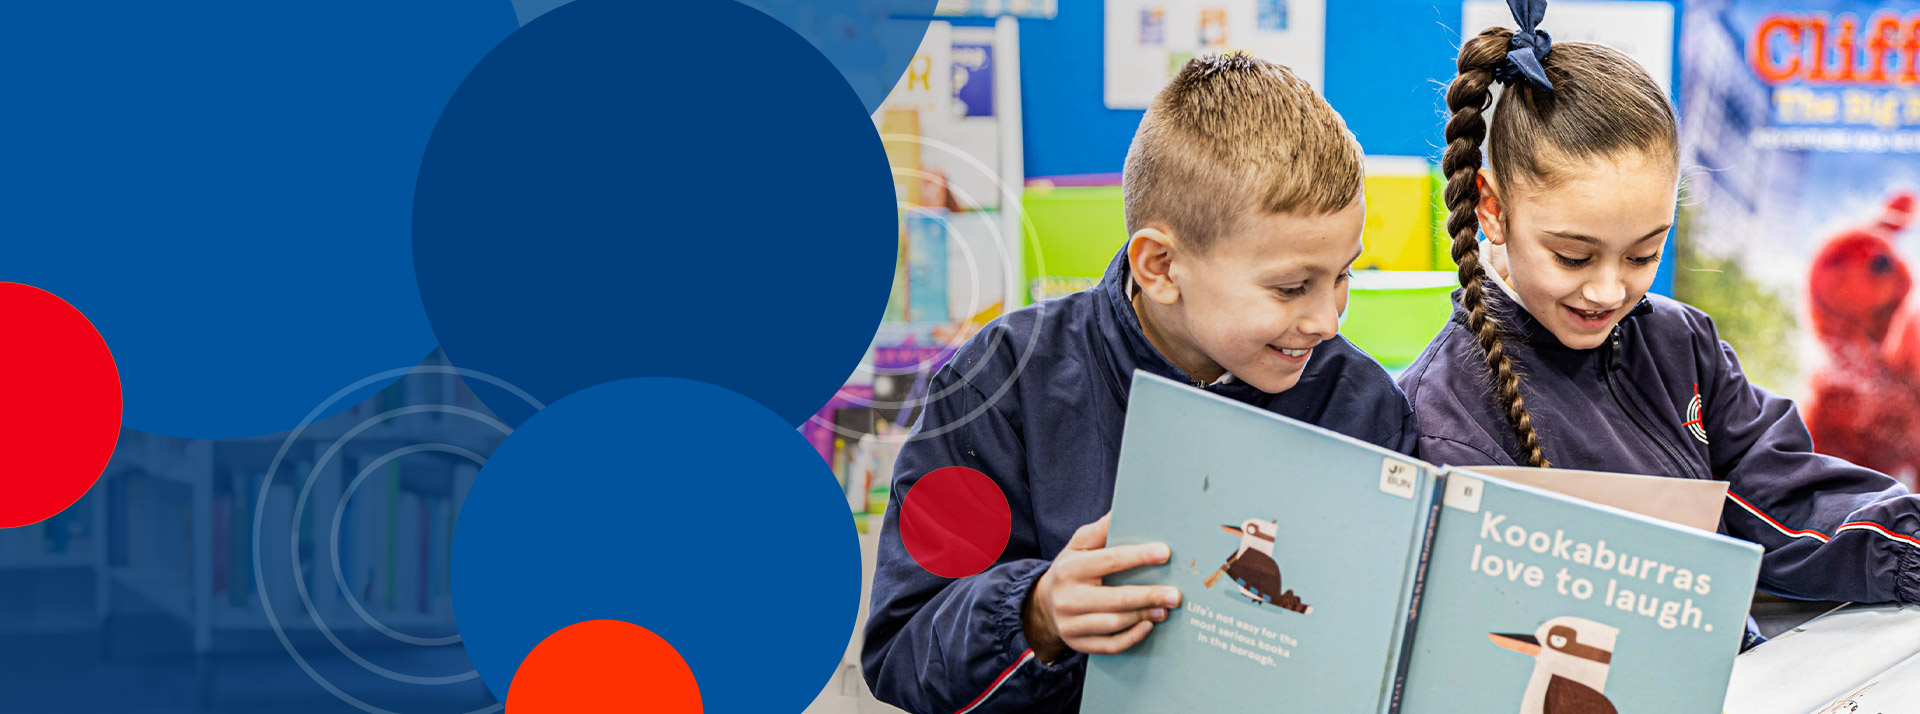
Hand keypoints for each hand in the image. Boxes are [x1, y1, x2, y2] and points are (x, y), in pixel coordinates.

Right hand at [1021, 513, 1180, 662]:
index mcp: (1070, 568)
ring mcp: (1071, 623)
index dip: (1138, 556)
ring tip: (1166, 610)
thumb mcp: (1078, 546)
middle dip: (1148, 595)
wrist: (1043, 605)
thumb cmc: (1070, 570)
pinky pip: (1109, 645)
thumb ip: (1100, 531)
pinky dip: (1131, 637)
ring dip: (1143, 616)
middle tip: (1176, 595)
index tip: (1165, 553)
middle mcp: (1068, 597)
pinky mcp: (1077, 643)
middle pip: (1115, 598)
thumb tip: (1123, 510)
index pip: (1109, 560)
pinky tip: (1148, 626)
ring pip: (1113, 623)